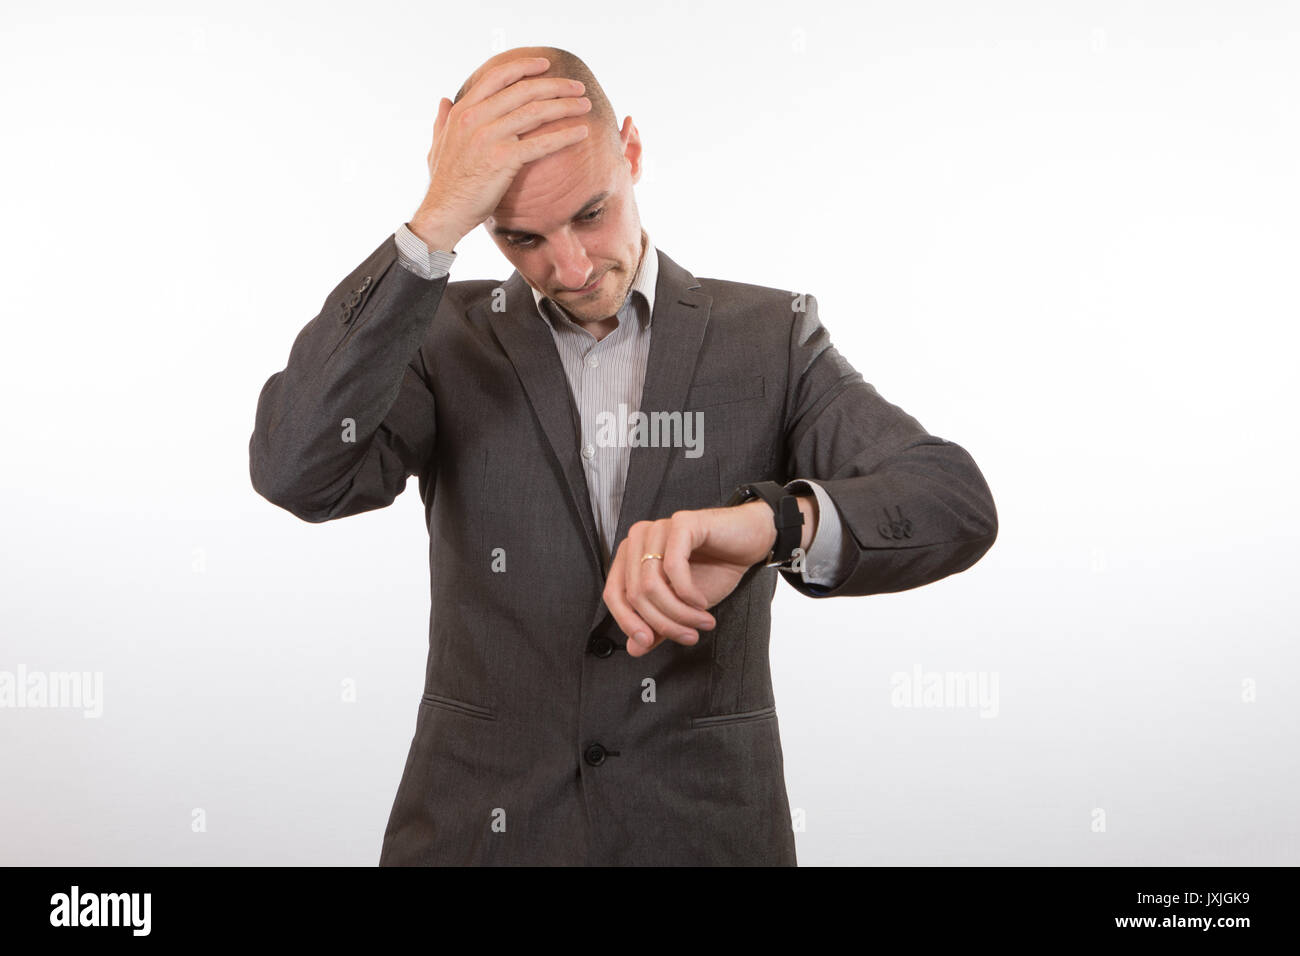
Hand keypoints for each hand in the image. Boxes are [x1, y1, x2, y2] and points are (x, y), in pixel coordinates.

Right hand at [409, 56, 592, 250]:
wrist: (443, 213)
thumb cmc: (444, 183)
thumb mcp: (436, 145)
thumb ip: (442, 121)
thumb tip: (443, 100)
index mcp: (462, 110)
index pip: (497, 77)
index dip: (524, 67)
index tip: (545, 65)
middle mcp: (475, 118)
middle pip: (523, 90)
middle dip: (555, 85)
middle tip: (577, 87)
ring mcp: (488, 137)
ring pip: (535, 112)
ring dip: (565, 106)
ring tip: (585, 105)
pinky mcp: (502, 159)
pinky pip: (541, 143)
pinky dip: (564, 136)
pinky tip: (581, 132)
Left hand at [602, 498, 813, 657]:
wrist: (750, 542)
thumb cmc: (715, 567)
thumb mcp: (682, 605)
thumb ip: (657, 623)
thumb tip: (634, 648)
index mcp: (631, 555)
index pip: (614, 594)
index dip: (627, 623)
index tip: (647, 644)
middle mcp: (639, 538)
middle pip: (635, 594)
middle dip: (663, 623)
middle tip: (688, 637)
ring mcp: (658, 528)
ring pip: (652, 585)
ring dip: (679, 613)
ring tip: (701, 623)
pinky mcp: (681, 523)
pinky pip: (674, 567)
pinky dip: (688, 593)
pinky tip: (701, 602)